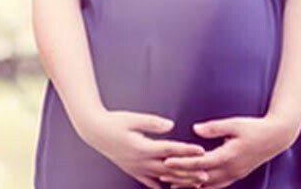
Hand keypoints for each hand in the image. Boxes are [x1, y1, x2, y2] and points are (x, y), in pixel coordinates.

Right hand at [78, 109, 211, 188]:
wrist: (94, 131)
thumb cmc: (113, 122)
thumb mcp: (132, 118)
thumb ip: (152, 122)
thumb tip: (171, 125)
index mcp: (142, 147)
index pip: (170, 150)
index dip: (186, 150)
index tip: (201, 151)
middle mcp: (141, 161)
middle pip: (170, 169)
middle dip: (189, 172)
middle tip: (206, 174)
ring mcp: (137, 168)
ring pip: (162, 178)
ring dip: (180, 181)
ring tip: (195, 183)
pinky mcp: (133, 170)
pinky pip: (150, 182)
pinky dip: (162, 186)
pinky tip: (171, 188)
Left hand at [157, 114, 297, 188]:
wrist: (276, 137)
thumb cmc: (254, 128)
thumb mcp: (234, 124)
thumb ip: (214, 128)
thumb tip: (195, 129)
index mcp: (228, 156)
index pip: (200, 162)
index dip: (182, 163)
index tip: (167, 162)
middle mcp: (231, 169)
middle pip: (201, 178)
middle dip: (181, 178)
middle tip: (162, 177)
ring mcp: (235, 174)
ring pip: (209, 184)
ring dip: (191, 185)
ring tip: (173, 185)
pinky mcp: (237, 174)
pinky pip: (218, 184)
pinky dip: (204, 186)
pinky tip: (195, 185)